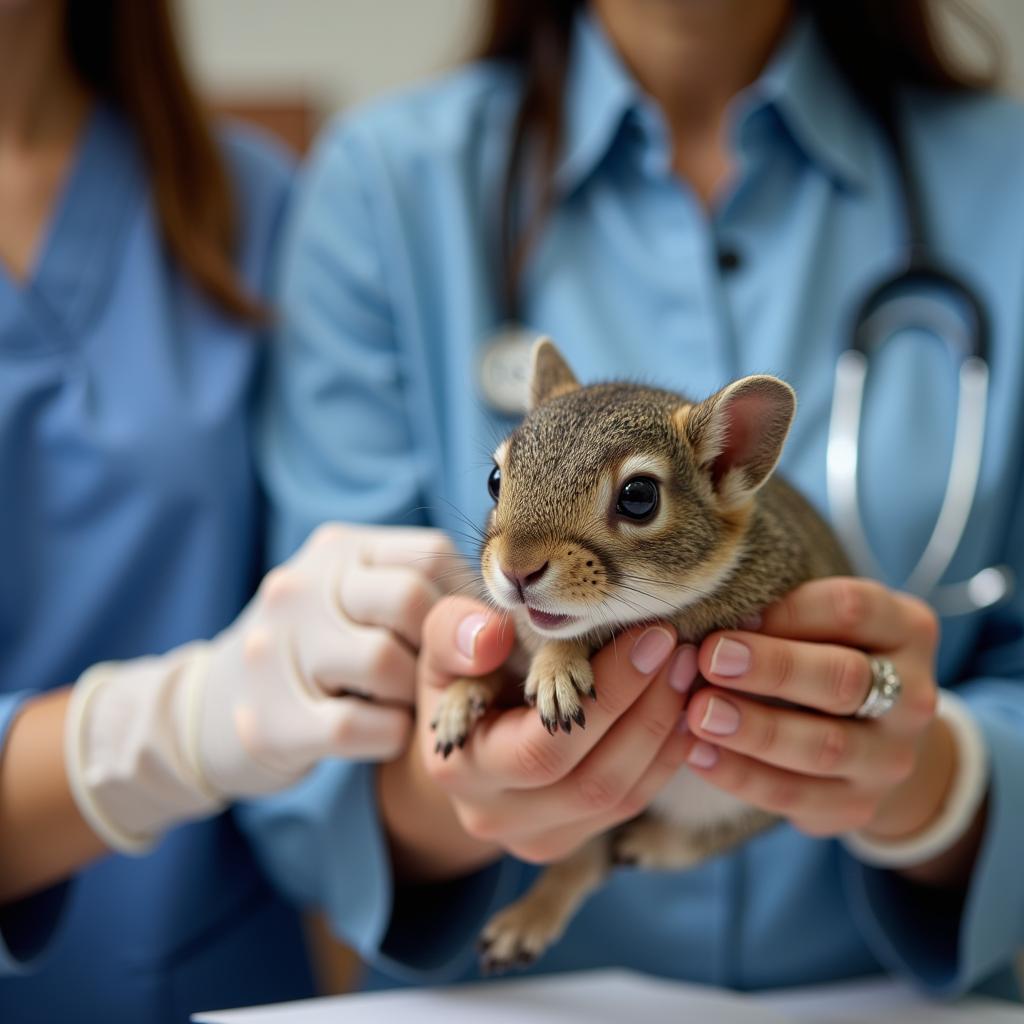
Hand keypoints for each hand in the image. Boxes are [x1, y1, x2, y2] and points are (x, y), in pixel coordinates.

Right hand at [66, 522, 462, 851]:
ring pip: (387, 663)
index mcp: (337, 549)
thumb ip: (434, 601)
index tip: (472, 640)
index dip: (466, 603)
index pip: (430, 554)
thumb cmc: (321, 651)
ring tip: (400, 702)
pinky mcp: (270, 720)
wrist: (212, 708)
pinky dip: (389, 736)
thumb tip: (503, 630)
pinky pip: (363, 726)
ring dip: (414, 696)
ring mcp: (277, 650)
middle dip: (439, 649)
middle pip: (410, 602)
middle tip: (433, 675)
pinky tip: (378, 733)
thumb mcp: (368, 605)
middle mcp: (300, 586)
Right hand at [380, 595, 698, 878]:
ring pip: (621, 798)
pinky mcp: (577, 837)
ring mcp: (541, 838)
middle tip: (678, 648)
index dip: (605, 696)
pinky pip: (633, 803)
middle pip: (592, 781)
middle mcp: (498, 819)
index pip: (543, 748)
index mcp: (461, 769)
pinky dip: (667, 755)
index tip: (649, 638)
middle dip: (646, 710)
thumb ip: (455, 634)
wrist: (463, 734)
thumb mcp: (444, 643)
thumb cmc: (460, 673)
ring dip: (664, 730)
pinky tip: (686, 707)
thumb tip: (490, 636)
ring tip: (688, 669)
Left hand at [681, 578, 947, 843]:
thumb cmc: (826, 657)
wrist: (875, 743)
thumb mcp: (823, 623)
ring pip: (823, 746)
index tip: (731, 615)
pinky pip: (795, 794)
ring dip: (754, 729)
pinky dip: (741, 775)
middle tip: (710, 659)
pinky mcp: (858, 806)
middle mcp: (912, 696)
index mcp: (904, 630)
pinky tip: (698, 753)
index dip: (789, 612)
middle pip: (844, 679)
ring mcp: (890, 758)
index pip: (853, 610)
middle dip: (774, 668)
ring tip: (699, 713)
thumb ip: (781, 614)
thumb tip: (711, 614)